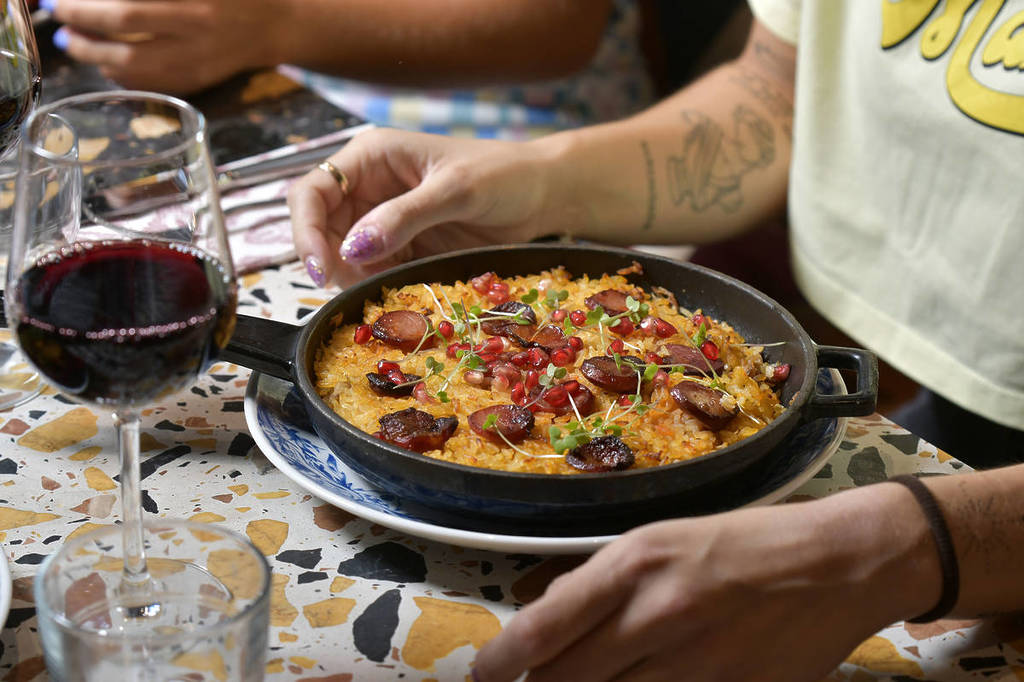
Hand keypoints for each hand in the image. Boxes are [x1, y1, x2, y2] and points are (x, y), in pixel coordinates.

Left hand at [48, 0, 280, 92]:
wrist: (275, 24)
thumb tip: (104, 0)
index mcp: (196, 0)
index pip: (130, 5)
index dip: (89, 5)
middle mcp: (197, 28)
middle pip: (126, 26)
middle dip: (83, 22)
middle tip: (61, 16)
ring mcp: (198, 59)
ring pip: (134, 65)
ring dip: (94, 55)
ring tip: (73, 42)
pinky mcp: (198, 81)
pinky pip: (150, 83)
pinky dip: (120, 74)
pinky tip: (105, 62)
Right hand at [288, 128, 555, 287]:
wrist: (542, 195)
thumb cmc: (502, 175)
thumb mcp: (455, 190)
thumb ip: (404, 217)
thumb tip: (353, 247)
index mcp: (371, 157)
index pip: (313, 192)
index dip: (305, 230)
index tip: (321, 269)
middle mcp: (368, 187)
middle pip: (320, 229)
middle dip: (328, 261)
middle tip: (353, 289)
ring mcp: (384, 220)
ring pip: (343, 256)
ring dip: (352, 279)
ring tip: (380, 293)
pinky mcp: (403, 248)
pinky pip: (373, 272)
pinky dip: (376, 288)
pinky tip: (393, 297)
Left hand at [472, 488, 931, 681]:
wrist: (837, 563)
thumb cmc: (742, 542)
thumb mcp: (662, 540)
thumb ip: (601, 582)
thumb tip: (547, 618)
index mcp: (634, 564)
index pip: (544, 628)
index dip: (501, 662)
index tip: (483, 676)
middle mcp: (657, 615)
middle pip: (565, 678)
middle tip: (530, 681)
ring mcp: (696, 665)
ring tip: (588, 677)